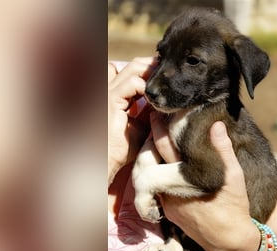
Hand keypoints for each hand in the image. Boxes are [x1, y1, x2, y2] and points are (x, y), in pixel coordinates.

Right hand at [108, 58, 155, 184]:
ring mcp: (109, 92)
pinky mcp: (111, 100)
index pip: (133, 71)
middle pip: (134, 65)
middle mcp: (111, 89)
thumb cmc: (122, 147)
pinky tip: (154, 99)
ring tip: (164, 85)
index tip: (166, 78)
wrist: (107, 160)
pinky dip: (146, 87)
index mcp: (116, 94)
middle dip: (153, 67)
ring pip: (133, 69)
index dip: (150, 70)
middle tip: (169, 75)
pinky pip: (131, 84)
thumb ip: (149, 111)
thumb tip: (165, 103)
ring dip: (151, 74)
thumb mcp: (141, 125)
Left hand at [150, 113, 260, 250]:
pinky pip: (158, 187)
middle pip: (151, 158)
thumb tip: (217, 124)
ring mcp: (167, 201)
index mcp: (186, 176)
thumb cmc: (234, 206)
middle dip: (152, 139)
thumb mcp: (234, 176)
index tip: (159, 113)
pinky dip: (160, 173)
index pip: (165, 145)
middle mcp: (172, 188)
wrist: (229, 241)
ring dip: (154, 157)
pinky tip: (169, 166)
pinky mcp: (169, 212)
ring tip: (160, 142)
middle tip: (155, 123)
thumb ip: (224, 149)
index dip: (160, 127)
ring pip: (152, 174)